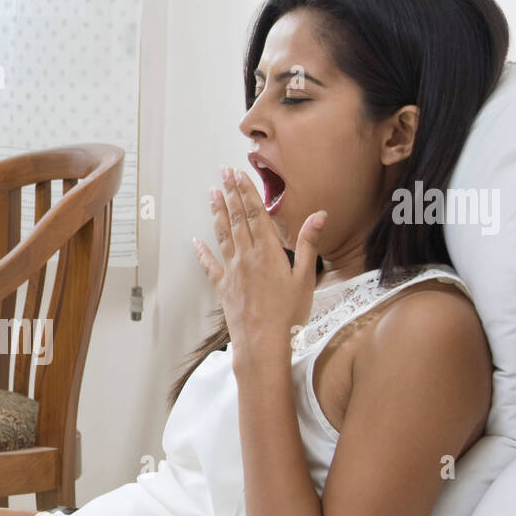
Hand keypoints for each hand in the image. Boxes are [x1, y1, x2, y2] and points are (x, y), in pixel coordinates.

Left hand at [192, 165, 325, 363]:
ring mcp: (232, 271)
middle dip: (230, 193)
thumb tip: (319, 214)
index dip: (246, 191)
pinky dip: (202, 251)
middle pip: (236, 218)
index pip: (255, 213)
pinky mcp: (223, 287)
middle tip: (223, 172)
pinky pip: (210, 265)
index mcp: (267, 251)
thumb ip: (308, 243)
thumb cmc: (288, 313)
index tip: (238, 173)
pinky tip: (196, 241)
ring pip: (222, 235)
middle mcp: (246, 256)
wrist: (262, 342)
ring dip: (217, 213)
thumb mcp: (305, 277)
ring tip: (212, 193)